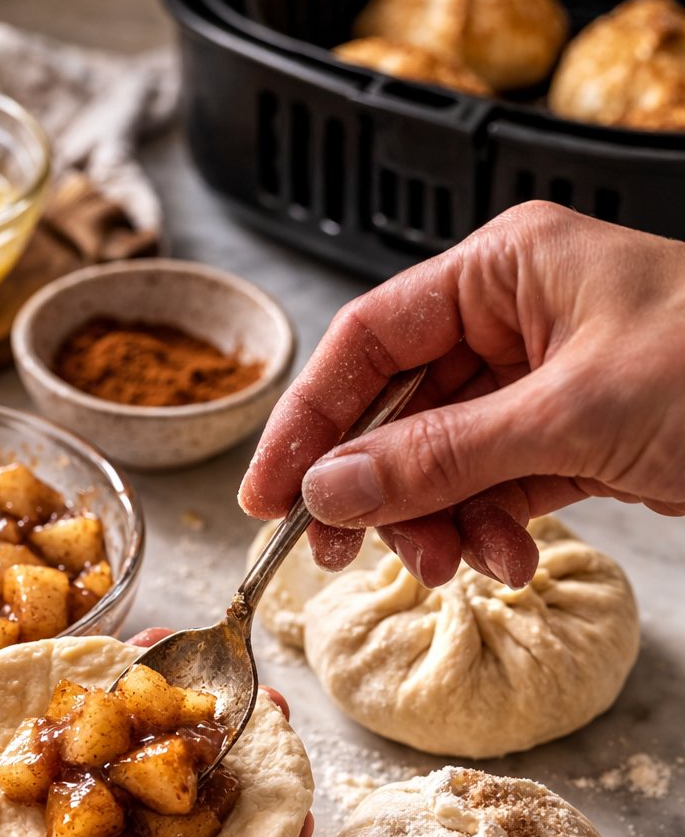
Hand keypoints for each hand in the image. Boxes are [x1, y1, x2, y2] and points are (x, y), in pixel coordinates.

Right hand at [240, 202, 684, 585]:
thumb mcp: (570, 413)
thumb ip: (440, 456)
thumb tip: (331, 491)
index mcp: (503, 270)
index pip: (368, 340)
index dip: (308, 419)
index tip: (266, 493)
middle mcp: (513, 320)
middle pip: (397, 410)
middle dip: (375, 488)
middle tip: (341, 555)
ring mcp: (540, 383)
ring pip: (441, 461)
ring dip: (437, 522)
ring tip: (458, 565)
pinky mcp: (571, 439)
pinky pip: (494, 488)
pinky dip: (490, 529)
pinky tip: (510, 558)